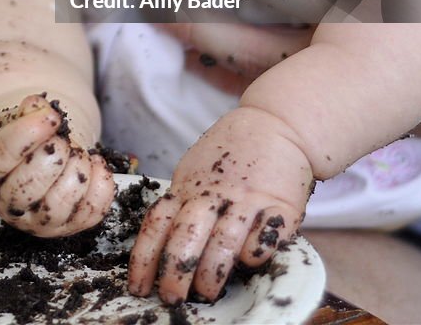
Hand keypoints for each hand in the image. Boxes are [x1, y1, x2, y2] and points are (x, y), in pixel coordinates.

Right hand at [0, 94, 114, 236]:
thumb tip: (38, 108)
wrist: (38, 158)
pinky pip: (91, 213)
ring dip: (77, 169)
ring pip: (58, 204)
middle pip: (29, 184)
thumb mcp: (18, 119)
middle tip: (62, 138)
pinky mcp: (68, 227)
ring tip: (77, 152)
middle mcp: (8, 204)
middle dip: (55, 153)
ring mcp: (38, 221)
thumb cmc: (25, 138)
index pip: (2, 156)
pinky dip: (100, 184)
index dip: (28, 133)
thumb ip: (27, 111)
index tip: (52, 116)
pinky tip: (95, 163)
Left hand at [129, 105, 310, 303]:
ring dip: (212, 272)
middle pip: (187, 236)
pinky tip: (248, 261)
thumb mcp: (196, 170)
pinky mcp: (282, 205)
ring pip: (224, 242)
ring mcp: (248, 198)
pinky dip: (254, 253)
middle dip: (175, 273)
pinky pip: (265, 237)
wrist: (278, 123)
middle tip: (172, 298)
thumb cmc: (233, 152)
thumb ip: (183, 202)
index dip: (145, 259)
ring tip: (207, 292)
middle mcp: (215, 192)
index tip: (139, 288)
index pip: (158, 224)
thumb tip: (161, 249)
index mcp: (190, 186)